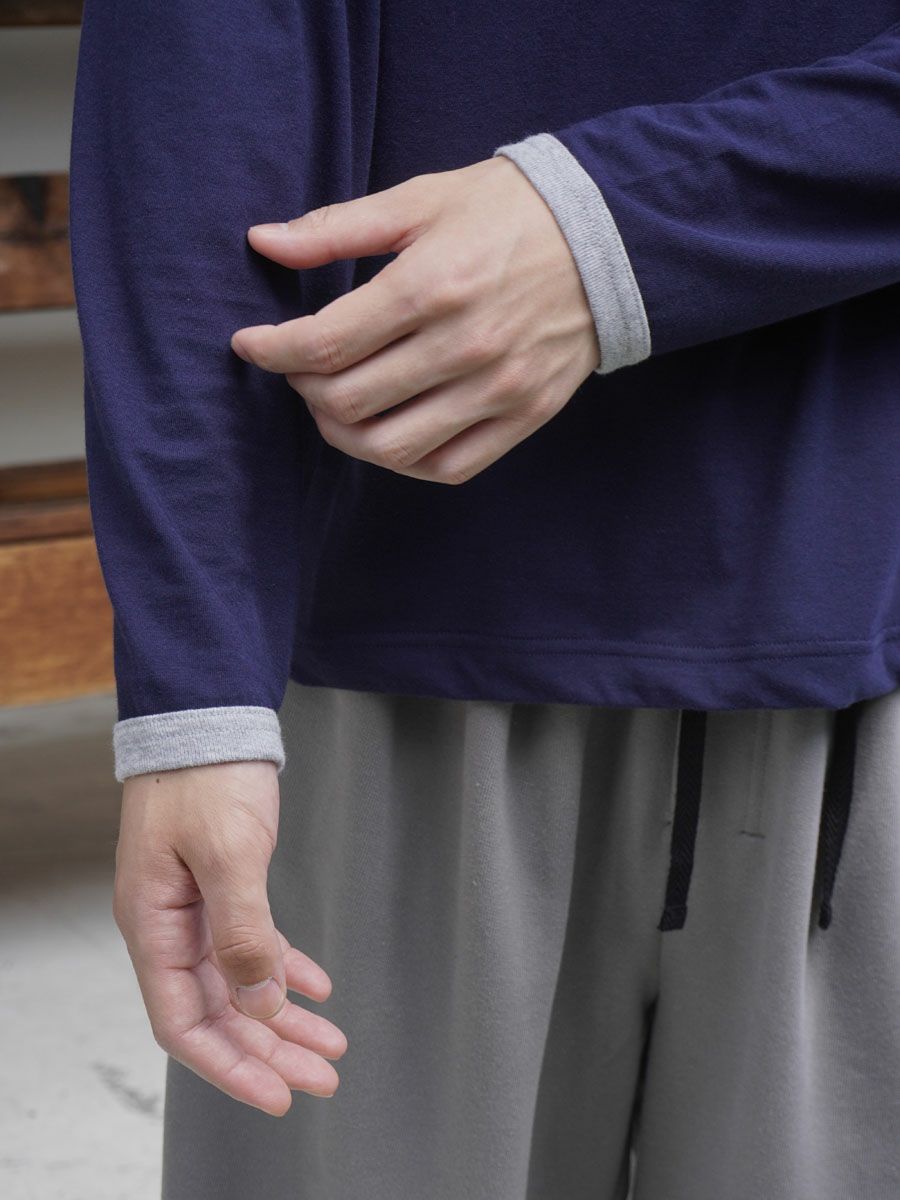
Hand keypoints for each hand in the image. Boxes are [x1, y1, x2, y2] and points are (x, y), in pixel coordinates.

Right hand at [113, 760, 346, 1116]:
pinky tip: (316, 988)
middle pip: (218, 1013)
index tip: (279, 1092)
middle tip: (321, 1077)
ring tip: (329, 1045)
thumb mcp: (228, 853)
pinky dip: (285, 968)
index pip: (184, 1022)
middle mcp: (170, 926)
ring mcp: (195, 908)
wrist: (209, 720)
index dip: (231, 1066)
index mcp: (154, 925)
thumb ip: (243, 931)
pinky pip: (253, 945)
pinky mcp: (222, 886)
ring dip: (283, 1018)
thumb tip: (259, 1004)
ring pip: (240, 985)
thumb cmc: (205, 776)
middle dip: (270, 1052)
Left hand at [231, 155, 600, 484]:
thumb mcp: (420, 201)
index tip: (251, 343)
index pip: (323, 344)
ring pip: (390, 448)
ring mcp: (496, 391)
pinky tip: (388, 431)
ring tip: (334, 405)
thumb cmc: (506, 213)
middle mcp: (462, 347)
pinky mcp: (522, 418)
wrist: (609, 240)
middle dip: (303, 388)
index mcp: (431, 286)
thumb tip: (263, 241)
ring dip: (343, 433)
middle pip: (347, 402)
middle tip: (300, 367)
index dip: (271, 350)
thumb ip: (337, 228)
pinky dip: (403, 461)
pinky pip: (446, 468)